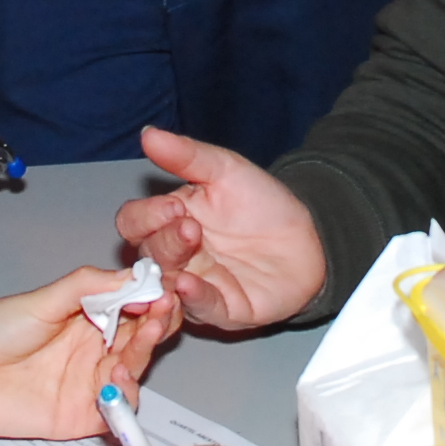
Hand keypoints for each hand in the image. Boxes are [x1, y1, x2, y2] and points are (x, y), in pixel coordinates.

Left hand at [0, 265, 171, 440]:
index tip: (161, 291)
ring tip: (142, 337)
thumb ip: (89, 286)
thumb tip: (134, 276)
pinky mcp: (84, 415)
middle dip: (156, 323)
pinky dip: (126, 394)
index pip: (134, 306)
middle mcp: (95, 349)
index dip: (151, 298)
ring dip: (145, 352)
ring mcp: (91, 382)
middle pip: (142, 337)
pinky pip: (118, 408)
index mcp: (89, 317)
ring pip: (136, 369)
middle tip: (160, 312)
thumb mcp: (43, 299)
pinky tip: (119, 377)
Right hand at [117, 129, 329, 330]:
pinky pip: (200, 310)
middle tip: (190, 226)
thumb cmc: (262, 204)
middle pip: (146, 254)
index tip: (171, 206)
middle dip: (162, 240)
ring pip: (166, 284)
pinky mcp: (223, 311)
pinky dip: (193, 298)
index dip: (145, 217)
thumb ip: (186, 156)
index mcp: (169, 222)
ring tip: (188, 248)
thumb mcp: (225, 171)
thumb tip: (148, 134)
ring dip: (172, 268)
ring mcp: (197, 286)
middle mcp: (175, 258)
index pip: (134, 223)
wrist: (310, 235)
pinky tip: (190, 283)